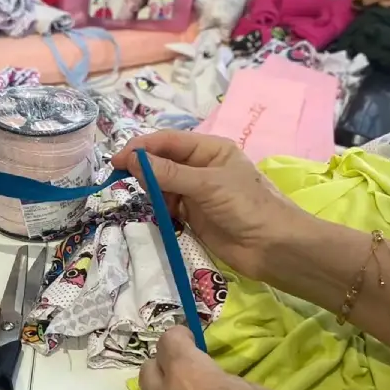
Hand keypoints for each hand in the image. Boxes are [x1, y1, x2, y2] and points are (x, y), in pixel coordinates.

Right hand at [112, 131, 304, 278]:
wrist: (273, 248)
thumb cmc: (247, 207)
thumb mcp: (207, 185)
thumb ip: (168, 173)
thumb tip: (132, 160)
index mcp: (209, 149)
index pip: (167, 141)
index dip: (141, 148)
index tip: (117, 161)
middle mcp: (201, 166)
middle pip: (161, 161)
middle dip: (145, 169)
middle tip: (130, 183)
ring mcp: (196, 191)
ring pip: (161, 184)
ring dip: (153, 190)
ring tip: (156, 202)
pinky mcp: (193, 214)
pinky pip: (167, 205)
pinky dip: (160, 208)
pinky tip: (162, 214)